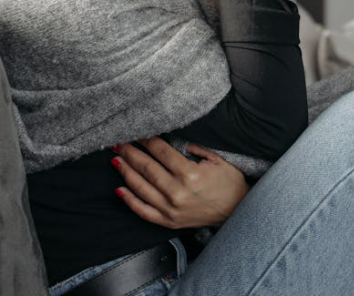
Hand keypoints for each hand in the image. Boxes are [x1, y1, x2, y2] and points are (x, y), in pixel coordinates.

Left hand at [111, 137, 250, 229]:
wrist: (237, 210)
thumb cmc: (230, 182)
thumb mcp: (218, 160)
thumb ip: (196, 148)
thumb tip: (174, 139)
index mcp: (190, 174)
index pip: (161, 152)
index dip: (148, 141)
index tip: (139, 133)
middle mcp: (177, 192)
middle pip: (147, 168)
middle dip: (131, 153)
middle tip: (119, 142)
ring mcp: (170, 209)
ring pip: (140, 188)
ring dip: (125, 172)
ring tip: (116, 159)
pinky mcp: (168, 221)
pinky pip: (143, 211)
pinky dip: (129, 200)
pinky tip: (119, 189)